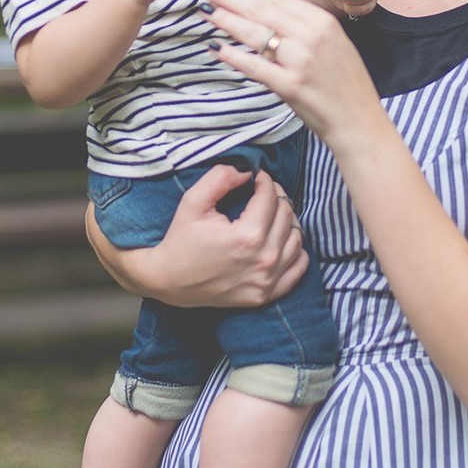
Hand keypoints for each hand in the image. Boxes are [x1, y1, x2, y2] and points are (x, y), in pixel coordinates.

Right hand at [85, 164, 308, 307]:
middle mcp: (263, 260)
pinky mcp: (266, 295)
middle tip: (262, 192)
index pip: (270, 197)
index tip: (256, 177)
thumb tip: (247, 171)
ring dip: (287, 221)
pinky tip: (280, 240)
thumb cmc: (180, 240)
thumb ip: (220, 178)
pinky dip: (295, 250)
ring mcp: (267, 281)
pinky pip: (298, 268)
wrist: (168, 281)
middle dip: (277, 197)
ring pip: (296, 239)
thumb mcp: (193, 202)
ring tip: (270, 214)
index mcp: (247, 236)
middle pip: (286, 215)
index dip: (264, 180)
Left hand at [205, 0, 380, 146]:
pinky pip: (255, 66)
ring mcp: (300, 61)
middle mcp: (312, 37)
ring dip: (227, 21)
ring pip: (255, 35)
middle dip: (232, 0)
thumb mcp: (335, 41)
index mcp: (323, 22)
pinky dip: (233, 57)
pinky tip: (216, 49)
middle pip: (263, 12)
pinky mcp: (290, 85)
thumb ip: (308, 17)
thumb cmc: (346, 83)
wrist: (358, 121)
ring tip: (207, 13)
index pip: (279, 1)